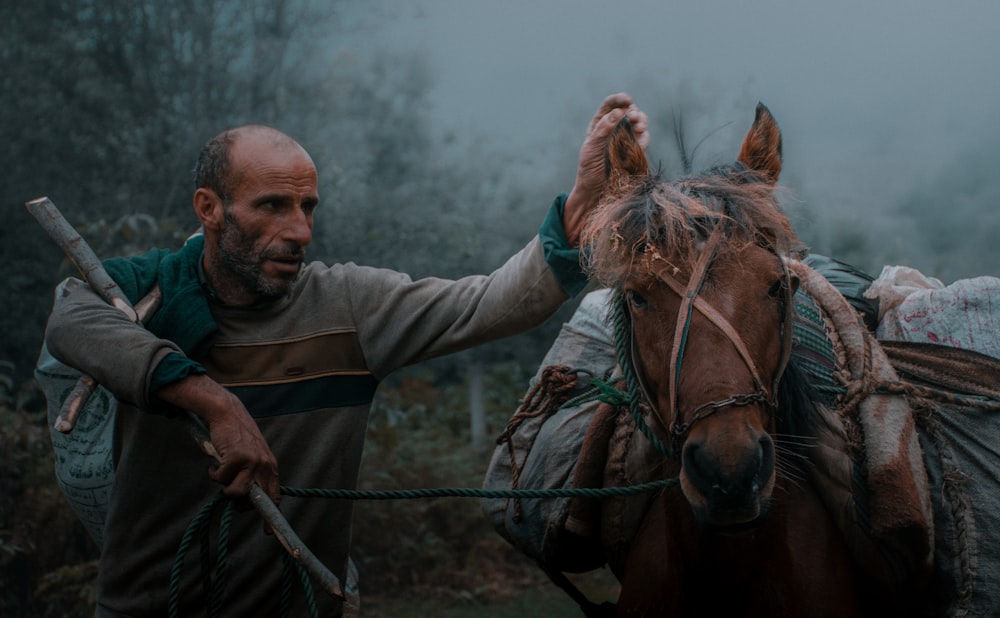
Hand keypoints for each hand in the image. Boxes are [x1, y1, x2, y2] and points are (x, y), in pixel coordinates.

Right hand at [154, 374, 280, 505]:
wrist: (228, 414)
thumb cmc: (237, 438)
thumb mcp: (252, 457)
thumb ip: (252, 477)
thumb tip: (241, 504)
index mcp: (271, 467)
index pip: (274, 496)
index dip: (270, 517)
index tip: (266, 532)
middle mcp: (264, 465)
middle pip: (252, 500)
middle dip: (238, 502)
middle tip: (228, 488)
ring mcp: (252, 461)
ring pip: (235, 492)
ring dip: (224, 486)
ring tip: (221, 472)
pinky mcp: (236, 457)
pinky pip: (220, 478)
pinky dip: (213, 472)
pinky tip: (216, 461)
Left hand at [563, 93, 648, 245]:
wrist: (596, 193)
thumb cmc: (589, 170)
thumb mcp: (591, 149)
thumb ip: (603, 129)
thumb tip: (618, 112)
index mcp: (599, 125)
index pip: (610, 105)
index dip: (619, 100)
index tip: (627, 100)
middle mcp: (613, 129)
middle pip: (628, 111)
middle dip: (634, 111)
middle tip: (635, 118)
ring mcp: (625, 140)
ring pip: (639, 123)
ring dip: (642, 122)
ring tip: (639, 127)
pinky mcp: (635, 151)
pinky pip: (644, 140)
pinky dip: (644, 139)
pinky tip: (641, 143)